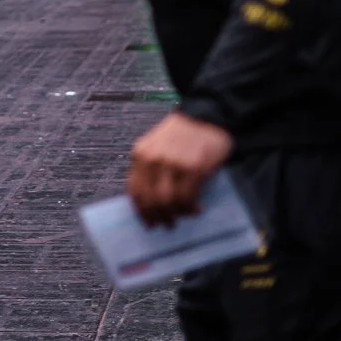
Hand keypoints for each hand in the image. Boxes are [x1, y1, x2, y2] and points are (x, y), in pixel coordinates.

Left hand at [126, 112, 234, 226]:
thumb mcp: (156, 147)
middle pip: (150, 200)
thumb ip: (150, 170)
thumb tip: (150, 202)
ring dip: (176, 214)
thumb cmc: (181, 134)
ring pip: (168, 202)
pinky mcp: (194, 168)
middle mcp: (154, 160)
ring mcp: (173, 164)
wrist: (206, 116)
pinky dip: (191, 208)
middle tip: (168, 224)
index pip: (134, 191)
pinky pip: (188, 197)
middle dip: (158, 217)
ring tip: (183, 216)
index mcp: (140, 154)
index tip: (148, 223)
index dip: (141, 211)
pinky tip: (196, 208)